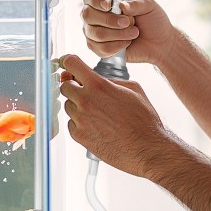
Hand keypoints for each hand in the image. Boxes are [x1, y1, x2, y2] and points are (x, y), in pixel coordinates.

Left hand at [59, 53, 172, 178]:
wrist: (146, 148)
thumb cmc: (144, 120)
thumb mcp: (134, 89)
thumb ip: (112, 80)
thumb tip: (98, 78)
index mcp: (99, 86)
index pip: (71, 64)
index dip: (68, 62)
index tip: (69, 65)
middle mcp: (86, 101)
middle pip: (64, 86)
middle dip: (74, 86)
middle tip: (86, 92)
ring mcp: (80, 120)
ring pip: (68, 106)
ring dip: (78, 106)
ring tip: (97, 113)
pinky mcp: (78, 136)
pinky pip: (71, 123)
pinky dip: (80, 123)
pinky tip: (97, 125)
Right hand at [80, 0, 175, 64]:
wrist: (160, 42)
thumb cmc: (152, 20)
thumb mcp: (149, 5)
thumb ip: (136, 2)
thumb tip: (121, 6)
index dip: (96, 0)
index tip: (109, 5)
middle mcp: (96, 14)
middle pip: (88, 15)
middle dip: (110, 20)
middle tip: (128, 22)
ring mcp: (95, 31)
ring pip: (95, 33)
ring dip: (118, 34)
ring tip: (133, 32)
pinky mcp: (99, 48)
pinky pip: (100, 49)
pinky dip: (117, 46)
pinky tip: (127, 43)